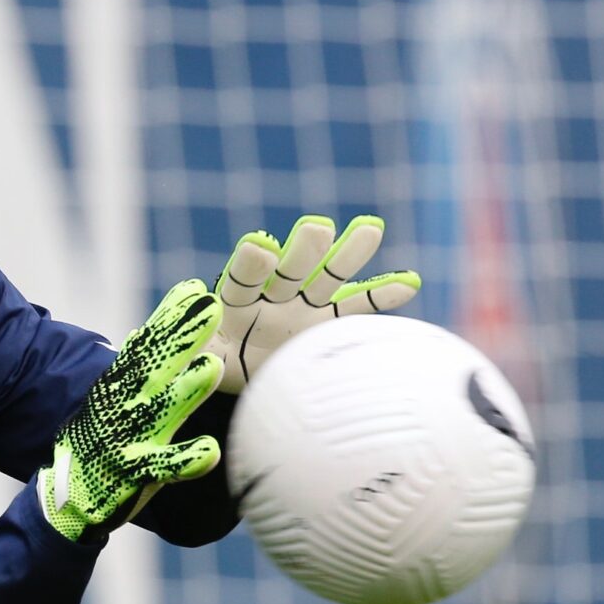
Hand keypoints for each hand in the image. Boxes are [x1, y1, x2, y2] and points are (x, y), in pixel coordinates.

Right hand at [38, 280, 225, 541]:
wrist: (64, 495)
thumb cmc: (97, 442)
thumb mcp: (110, 399)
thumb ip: (131, 366)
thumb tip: (143, 330)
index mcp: (120, 387)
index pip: (146, 345)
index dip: (168, 317)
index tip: (193, 288)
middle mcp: (124, 406)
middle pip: (155, 366)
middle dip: (182, 337)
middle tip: (211, 307)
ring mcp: (128, 438)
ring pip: (161, 409)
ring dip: (186, 389)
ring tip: (213, 366)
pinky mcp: (133, 473)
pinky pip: (163, 466)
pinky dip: (186, 459)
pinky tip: (210, 451)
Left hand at [204, 214, 421, 391]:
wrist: (241, 375)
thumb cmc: (212, 365)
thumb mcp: (197, 360)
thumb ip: (196, 352)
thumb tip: (194, 352)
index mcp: (233, 299)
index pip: (242, 277)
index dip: (250, 264)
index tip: (260, 248)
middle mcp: (271, 294)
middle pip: (290, 269)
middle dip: (302, 250)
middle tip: (316, 228)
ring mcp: (302, 304)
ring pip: (327, 277)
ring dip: (348, 254)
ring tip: (370, 228)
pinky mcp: (327, 322)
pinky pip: (357, 307)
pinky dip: (381, 295)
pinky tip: (409, 281)